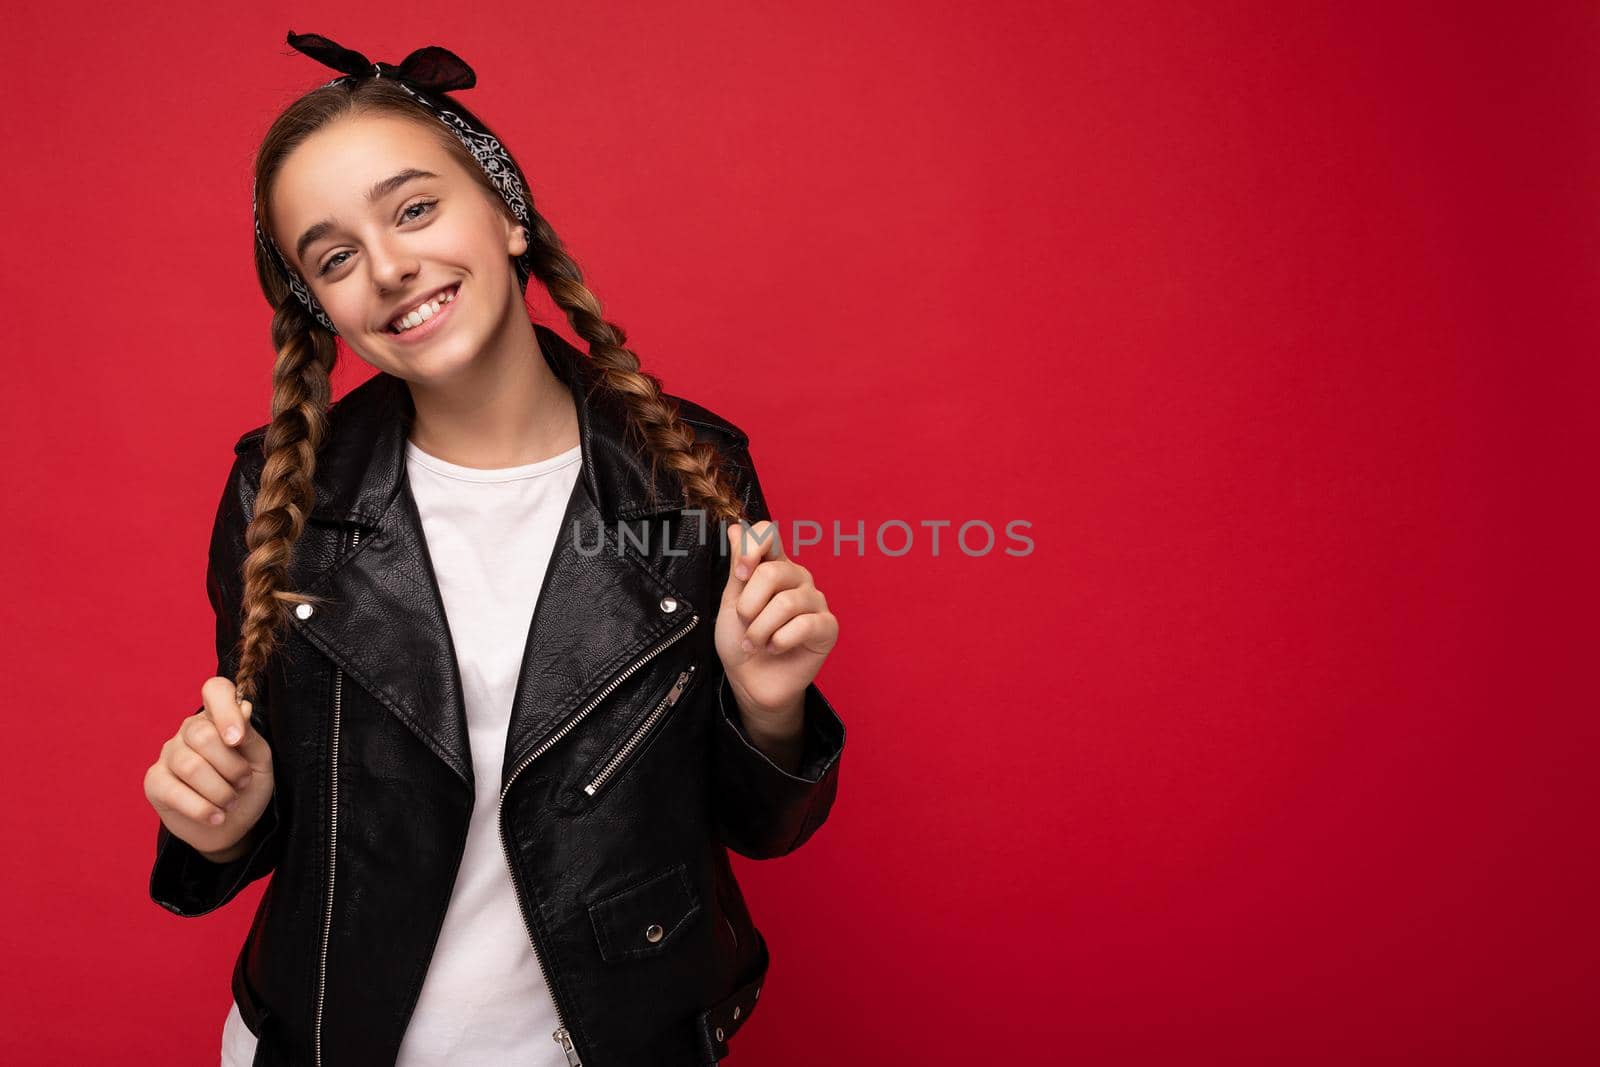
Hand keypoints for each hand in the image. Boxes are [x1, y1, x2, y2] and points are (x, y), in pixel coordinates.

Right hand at [143, 676, 274, 861]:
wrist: (232, 825)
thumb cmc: (247, 787)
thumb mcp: (260, 761)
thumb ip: (250, 735)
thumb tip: (243, 707)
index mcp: (217, 718)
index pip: (215, 691)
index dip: (226, 710)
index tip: (237, 739)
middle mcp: (189, 730)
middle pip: (202, 735)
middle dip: (231, 766)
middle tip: (244, 783)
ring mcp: (168, 754)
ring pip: (190, 766)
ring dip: (220, 791)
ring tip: (230, 802)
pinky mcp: (154, 781)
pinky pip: (174, 792)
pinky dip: (202, 808)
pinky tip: (216, 816)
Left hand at [716, 521, 838, 725]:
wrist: (750, 682)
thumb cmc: (741, 640)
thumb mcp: (731, 601)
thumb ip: (738, 566)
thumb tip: (737, 528)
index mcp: (775, 567)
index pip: (770, 534)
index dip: (752, 549)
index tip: (739, 574)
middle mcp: (798, 579)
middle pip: (773, 572)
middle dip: (749, 605)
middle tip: (745, 625)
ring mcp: (815, 602)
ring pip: (786, 603)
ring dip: (761, 629)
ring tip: (756, 643)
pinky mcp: (827, 627)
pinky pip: (804, 625)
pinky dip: (780, 641)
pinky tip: (775, 649)